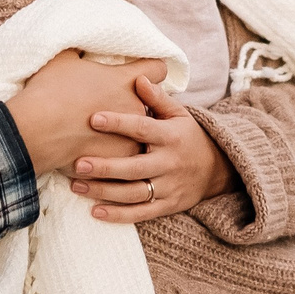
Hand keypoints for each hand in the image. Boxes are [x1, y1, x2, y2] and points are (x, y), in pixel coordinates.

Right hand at [4, 50, 164, 176]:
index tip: (142, 77)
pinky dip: (112, 158)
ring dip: (124, 136)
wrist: (38, 130)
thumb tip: (78, 47)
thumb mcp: (63, 60)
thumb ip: (79, 52)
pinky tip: (95, 157)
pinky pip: (124, 159)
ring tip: (101, 139)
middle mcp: (136, 107)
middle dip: (131, 108)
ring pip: (137, 136)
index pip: (157, 69)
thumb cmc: (50, 91)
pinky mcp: (122, 162)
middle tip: (109, 112)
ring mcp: (132, 137)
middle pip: (146, 106)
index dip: (151, 70)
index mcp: (126, 81)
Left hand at [71, 75, 237, 222]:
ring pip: (134, 193)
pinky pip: (141, 213)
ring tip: (77, 186)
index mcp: (170, 136)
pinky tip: (95, 212)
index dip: (119, 124)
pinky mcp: (167, 206)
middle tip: (78, 164)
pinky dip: (118, 215)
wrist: (217, 169)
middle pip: (134, 168)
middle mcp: (169, 163)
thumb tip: (138, 78)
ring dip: (104, 192)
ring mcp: (168, 187)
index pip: (142, 129)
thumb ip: (157, 98)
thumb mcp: (178, 114)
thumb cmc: (187, 136)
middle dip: (105, 167)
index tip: (93, 118)